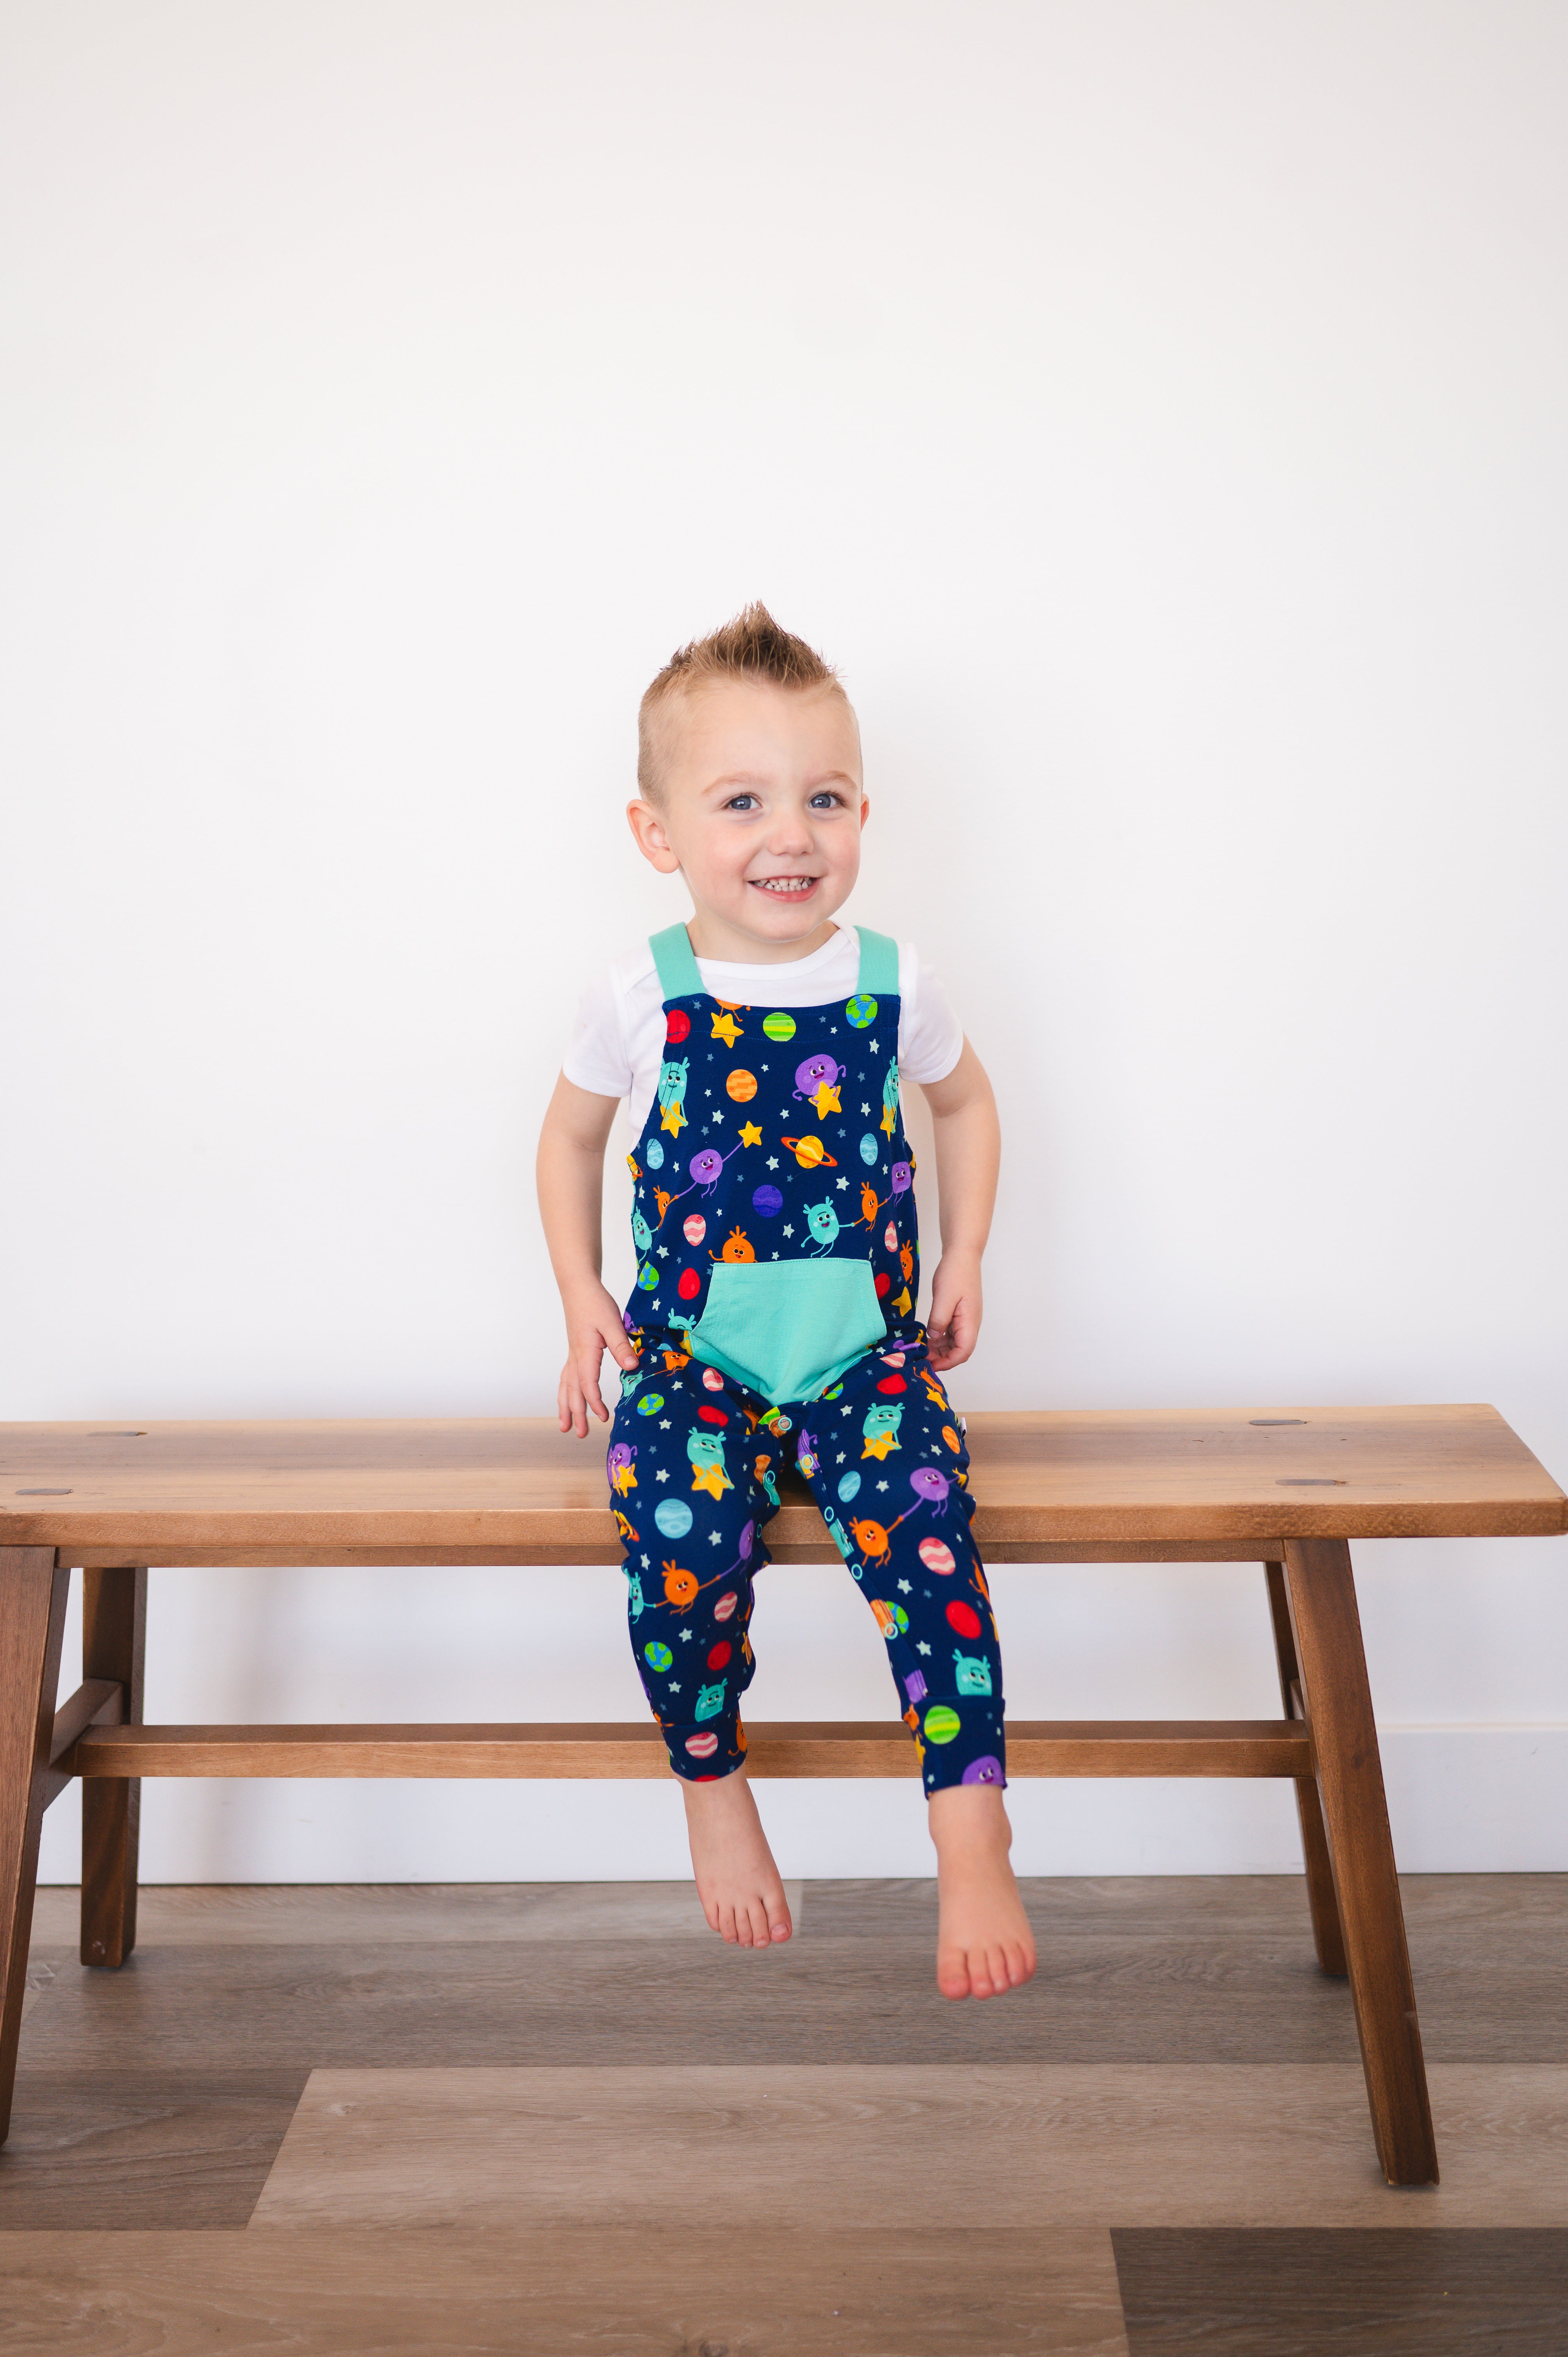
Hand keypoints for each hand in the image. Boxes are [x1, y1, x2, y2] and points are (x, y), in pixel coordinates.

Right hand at [557, 1282, 639, 1436]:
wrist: (579, 1288)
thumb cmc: (596, 1303)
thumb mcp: (613, 1323)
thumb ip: (622, 1346)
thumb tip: (632, 1368)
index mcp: (585, 1352)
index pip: (587, 1384)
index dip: (594, 1403)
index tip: (604, 1417)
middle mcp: (575, 1357)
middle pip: (572, 1391)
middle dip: (575, 1414)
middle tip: (580, 1435)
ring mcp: (572, 1354)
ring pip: (565, 1386)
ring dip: (565, 1407)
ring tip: (564, 1426)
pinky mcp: (574, 1351)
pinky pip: (566, 1377)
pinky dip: (565, 1392)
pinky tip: (567, 1399)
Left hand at [926, 1249, 982, 1371]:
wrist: (962, 1255)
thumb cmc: (955, 1273)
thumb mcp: (943, 1297)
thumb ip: (938, 1320)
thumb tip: (932, 1338)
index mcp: (970, 1322)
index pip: (963, 1352)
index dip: (947, 1362)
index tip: (930, 1365)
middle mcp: (970, 1324)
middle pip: (959, 1351)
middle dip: (941, 1358)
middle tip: (920, 1358)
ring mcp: (965, 1320)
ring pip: (953, 1343)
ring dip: (939, 1350)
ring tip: (920, 1350)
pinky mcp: (958, 1315)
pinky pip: (950, 1333)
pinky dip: (938, 1339)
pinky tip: (925, 1338)